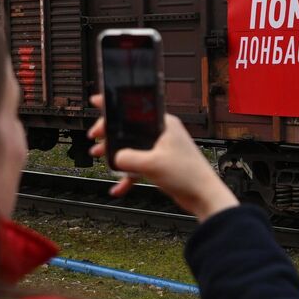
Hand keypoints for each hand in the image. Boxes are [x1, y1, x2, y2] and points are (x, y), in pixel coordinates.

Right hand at [87, 95, 237, 222]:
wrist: (203, 196)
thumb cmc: (187, 175)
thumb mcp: (151, 164)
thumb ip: (128, 158)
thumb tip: (115, 157)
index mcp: (164, 123)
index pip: (135, 107)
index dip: (115, 104)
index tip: (98, 101)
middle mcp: (163, 132)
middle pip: (130, 127)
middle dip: (110, 133)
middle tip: (95, 137)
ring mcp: (162, 148)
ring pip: (132, 147)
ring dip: (115, 153)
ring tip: (98, 157)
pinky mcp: (162, 164)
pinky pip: (139, 166)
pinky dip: (128, 176)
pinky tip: (118, 188)